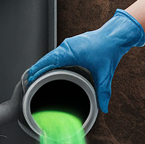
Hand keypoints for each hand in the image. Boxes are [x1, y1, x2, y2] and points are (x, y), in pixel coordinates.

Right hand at [25, 9, 144, 112]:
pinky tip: (49, 69)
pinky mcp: (72, 45)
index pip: (48, 61)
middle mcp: (67, 46)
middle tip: (28, 82)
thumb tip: (104, 107)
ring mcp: (69, 44)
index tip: (29, 79)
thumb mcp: (105, 74)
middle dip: (37, 70)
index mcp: (71, 52)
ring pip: (51, 56)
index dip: (37, 70)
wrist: (115, 35)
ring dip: (43, 65)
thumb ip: (103, 92)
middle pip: (46, 59)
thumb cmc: (109, 49)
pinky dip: (50, 61)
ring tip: (35, 76)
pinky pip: (57, 53)